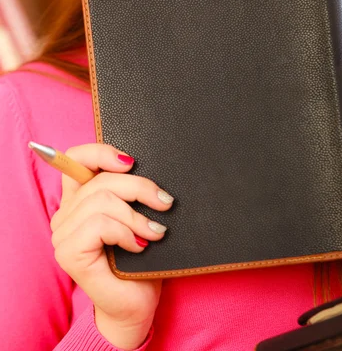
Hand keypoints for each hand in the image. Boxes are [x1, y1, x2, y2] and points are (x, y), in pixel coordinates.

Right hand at [50, 143, 173, 348]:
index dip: (101, 151)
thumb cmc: (140, 258)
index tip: (131, 162)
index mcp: (78, 199)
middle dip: (139, 187)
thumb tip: (140, 163)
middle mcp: (65, 214)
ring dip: (136, 215)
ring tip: (155, 232)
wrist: (137, 304)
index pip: (76, 158)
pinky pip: (100, 224)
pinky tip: (139, 246)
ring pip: (101, 200)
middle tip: (165, 202)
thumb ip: (129, 189)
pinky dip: (126, 232)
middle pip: (100, 180)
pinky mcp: (69, 253)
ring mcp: (63, 234)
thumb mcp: (136, 213)